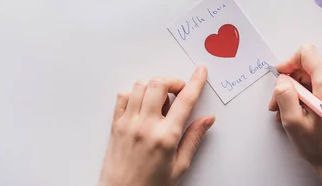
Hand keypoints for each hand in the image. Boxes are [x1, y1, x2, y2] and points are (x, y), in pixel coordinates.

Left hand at [99, 66, 213, 185]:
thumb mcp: (179, 166)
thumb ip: (193, 139)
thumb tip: (207, 120)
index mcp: (166, 137)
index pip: (185, 100)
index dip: (195, 82)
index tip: (200, 72)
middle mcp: (145, 126)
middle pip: (159, 84)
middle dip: (173, 81)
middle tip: (179, 90)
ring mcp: (128, 123)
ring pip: (140, 86)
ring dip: (154, 86)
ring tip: (161, 101)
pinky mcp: (115, 125)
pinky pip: (123, 96)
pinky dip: (134, 93)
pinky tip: (142, 104)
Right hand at [268, 45, 321, 185]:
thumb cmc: (319, 146)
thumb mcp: (293, 122)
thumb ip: (285, 95)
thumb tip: (282, 79)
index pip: (307, 53)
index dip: (289, 62)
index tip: (281, 78)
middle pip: (307, 66)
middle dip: (289, 82)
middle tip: (278, 103)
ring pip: (310, 75)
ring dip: (295, 90)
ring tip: (288, 110)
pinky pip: (317, 82)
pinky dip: (305, 93)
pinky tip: (299, 110)